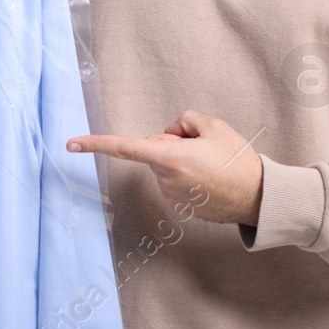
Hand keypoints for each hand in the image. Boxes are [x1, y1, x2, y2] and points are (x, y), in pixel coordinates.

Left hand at [68, 111, 264, 225]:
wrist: (258, 196)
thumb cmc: (237, 160)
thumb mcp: (213, 126)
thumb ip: (183, 120)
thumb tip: (169, 134)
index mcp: (170, 158)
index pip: (125, 148)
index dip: (95, 144)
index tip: (70, 145)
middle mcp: (165, 180)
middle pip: (154, 150)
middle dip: (171, 143)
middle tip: (203, 147)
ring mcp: (171, 197)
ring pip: (164, 166)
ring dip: (180, 161)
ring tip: (210, 166)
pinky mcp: (179, 208)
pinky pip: (173, 182)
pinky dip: (186, 177)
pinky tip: (209, 179)